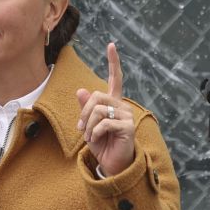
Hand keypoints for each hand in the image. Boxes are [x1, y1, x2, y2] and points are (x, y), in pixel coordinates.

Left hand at [76, 42, 134, 175]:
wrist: (112, 164)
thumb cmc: (101, 144)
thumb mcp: (88, 125)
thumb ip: (85, 109)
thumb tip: (81, 90)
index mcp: (113, 102)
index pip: (115, 78)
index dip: (113, 62)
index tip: (111, 45)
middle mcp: (122, 105)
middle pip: (96, 95)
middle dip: (83, 113)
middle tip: (81, 129)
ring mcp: (127, 115)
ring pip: (98, 109)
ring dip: (88, 126)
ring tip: (90, 137)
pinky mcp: (128, 126)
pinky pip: (104, 123)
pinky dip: (94, 133)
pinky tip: (97, 140)